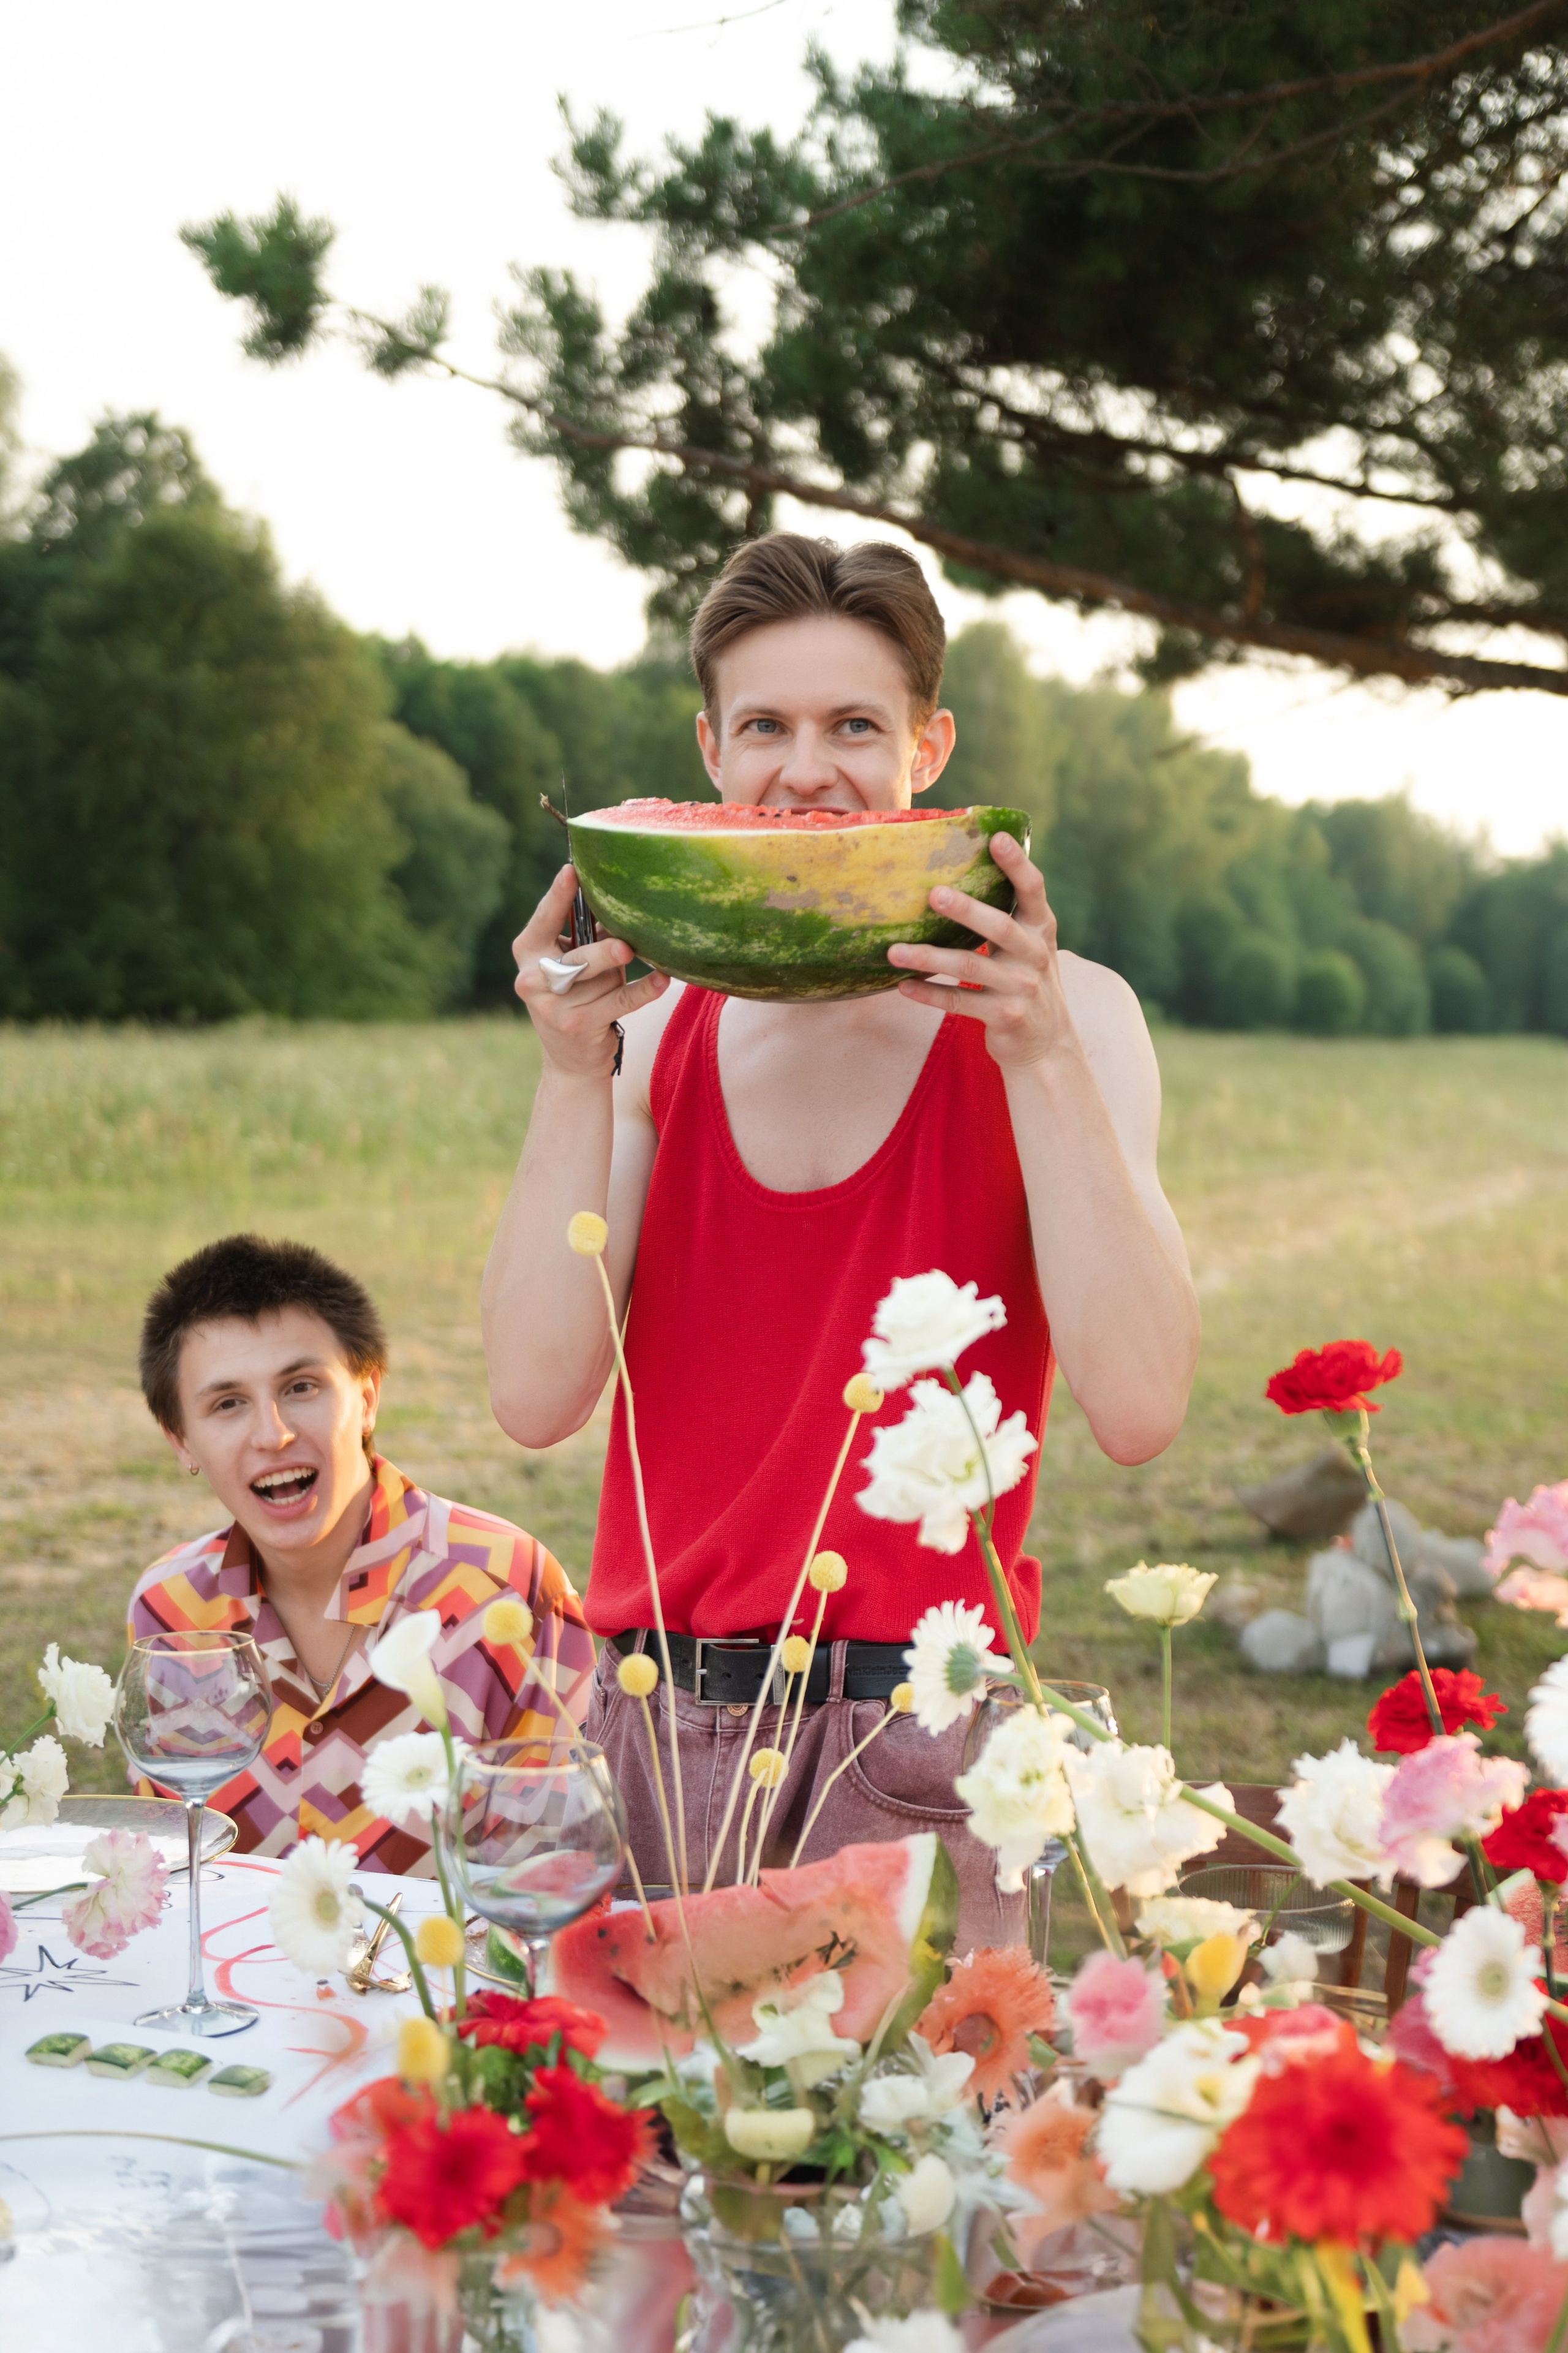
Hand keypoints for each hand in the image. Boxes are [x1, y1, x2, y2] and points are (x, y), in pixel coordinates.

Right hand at [512, 866, 667, 1080]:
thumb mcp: (576, 960)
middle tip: (625, 948)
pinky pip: (620, 1001)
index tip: (572, 871)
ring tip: (629, 971)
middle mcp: (532, 980)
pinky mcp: (578, 1027)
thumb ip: (590, 932)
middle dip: (603, 953)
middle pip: (576, 958)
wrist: (571, 1060)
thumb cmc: (579, 994)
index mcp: (527, 952)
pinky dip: (644, 990)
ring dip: (620, 976)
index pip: (544, 920)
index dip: (558, 896)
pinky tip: (662, 980)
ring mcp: (552, 1008)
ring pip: (602, 980)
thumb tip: (620, 898)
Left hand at [886, 832, 1075, 1070]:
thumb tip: (955, 877)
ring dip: (929, 957)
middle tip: (933, 893)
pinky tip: (903, 986)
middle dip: (966, 909)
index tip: (996, 838)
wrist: (1048, 1043)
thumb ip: (1007, 917)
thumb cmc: (1026, 982)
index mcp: (1041, 929)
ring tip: (894, 951)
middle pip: (999, 926)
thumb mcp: (1028, 947)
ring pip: (970, 965)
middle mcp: (1035, 955)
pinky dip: (929, 994)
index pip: (1033, 890)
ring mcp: (1021, 987)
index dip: (1017, 864)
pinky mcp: (1004, 1016)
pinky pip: (960, 1002)